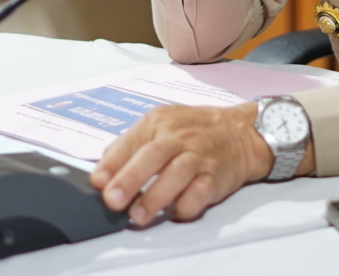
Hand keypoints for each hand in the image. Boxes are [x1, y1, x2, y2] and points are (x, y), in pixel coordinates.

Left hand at [89, 103, 276, 224]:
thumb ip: (130, 146)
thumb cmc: (194, 130)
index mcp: (160, 123)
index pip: (131, 141)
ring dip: (156, 197)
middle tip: (113, 200)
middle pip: (154, 155)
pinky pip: (201, 192)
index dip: (112, 163)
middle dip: (131, 178)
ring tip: (138, 216)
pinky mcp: (216, 177)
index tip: (97, 182)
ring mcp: (199, 157)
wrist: (241, 132)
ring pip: (178, 174)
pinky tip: (174, 212)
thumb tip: (102, 172)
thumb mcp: (160, 125)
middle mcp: (180, 137)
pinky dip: (186, 205)